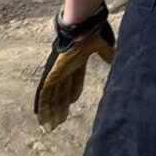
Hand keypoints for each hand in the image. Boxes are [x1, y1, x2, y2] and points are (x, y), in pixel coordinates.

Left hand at [34, 3, 115, 130]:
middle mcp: (65, 69)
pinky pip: (44, 93)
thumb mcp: (103, 46)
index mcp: (76, 62)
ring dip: (51, 111)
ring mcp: (57, 72)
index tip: (72, 103)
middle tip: (58, 123)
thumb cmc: (92, 34)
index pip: (74, 81)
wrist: (82, 29)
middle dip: (60, 108)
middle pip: (61, 92)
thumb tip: (115, 60)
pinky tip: (40, 116)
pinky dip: (42, 105)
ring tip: (50, 126)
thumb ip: (108, 54)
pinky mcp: (52, 74)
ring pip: (51, 96)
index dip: (73, 92)